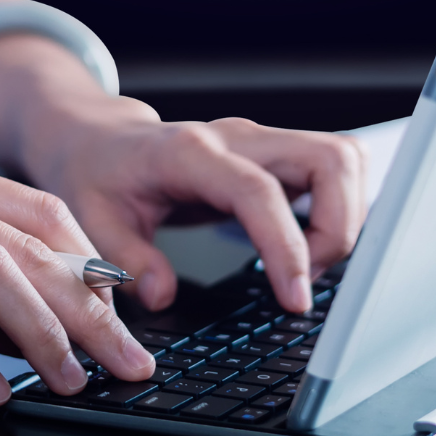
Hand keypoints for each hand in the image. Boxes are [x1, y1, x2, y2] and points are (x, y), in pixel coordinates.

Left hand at [22, 101, 366, 313]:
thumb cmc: (95, 174)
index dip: (286, 245)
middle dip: (337, 229)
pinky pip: (333, 169)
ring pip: (343, 159)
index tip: (294, 298)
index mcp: (189, 151)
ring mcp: (262, 142)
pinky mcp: (275, 155)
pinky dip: (339, 210)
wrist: (98, 140)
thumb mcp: (90, 220)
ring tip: (305, 267)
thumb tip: (163, 295)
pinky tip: (307, 247)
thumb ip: (126, 260)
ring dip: (344, 219)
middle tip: (303, 282)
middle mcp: (237, 138)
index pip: (259, 190)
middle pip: (328, 160)